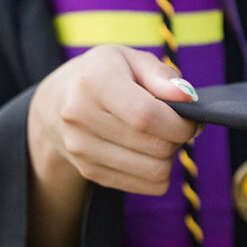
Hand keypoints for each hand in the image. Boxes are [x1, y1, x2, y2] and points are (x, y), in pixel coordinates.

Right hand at [28, 44, 199, 195]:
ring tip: (160, 136)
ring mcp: (82, 150)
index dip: (180, 123)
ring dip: (169, 156)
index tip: (191, 119)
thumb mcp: (129, 59)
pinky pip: (148, 186)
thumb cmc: (102, 75)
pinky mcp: (91, 173)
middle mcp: (81, 118)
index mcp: (93, 83)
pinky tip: (147, 151)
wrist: (55, 103)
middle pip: (156, 147)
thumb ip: (161, 75)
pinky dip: (158, 172)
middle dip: (178, 138)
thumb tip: (187, 98)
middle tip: (175, 124)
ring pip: (156, 172)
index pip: (147, 117)